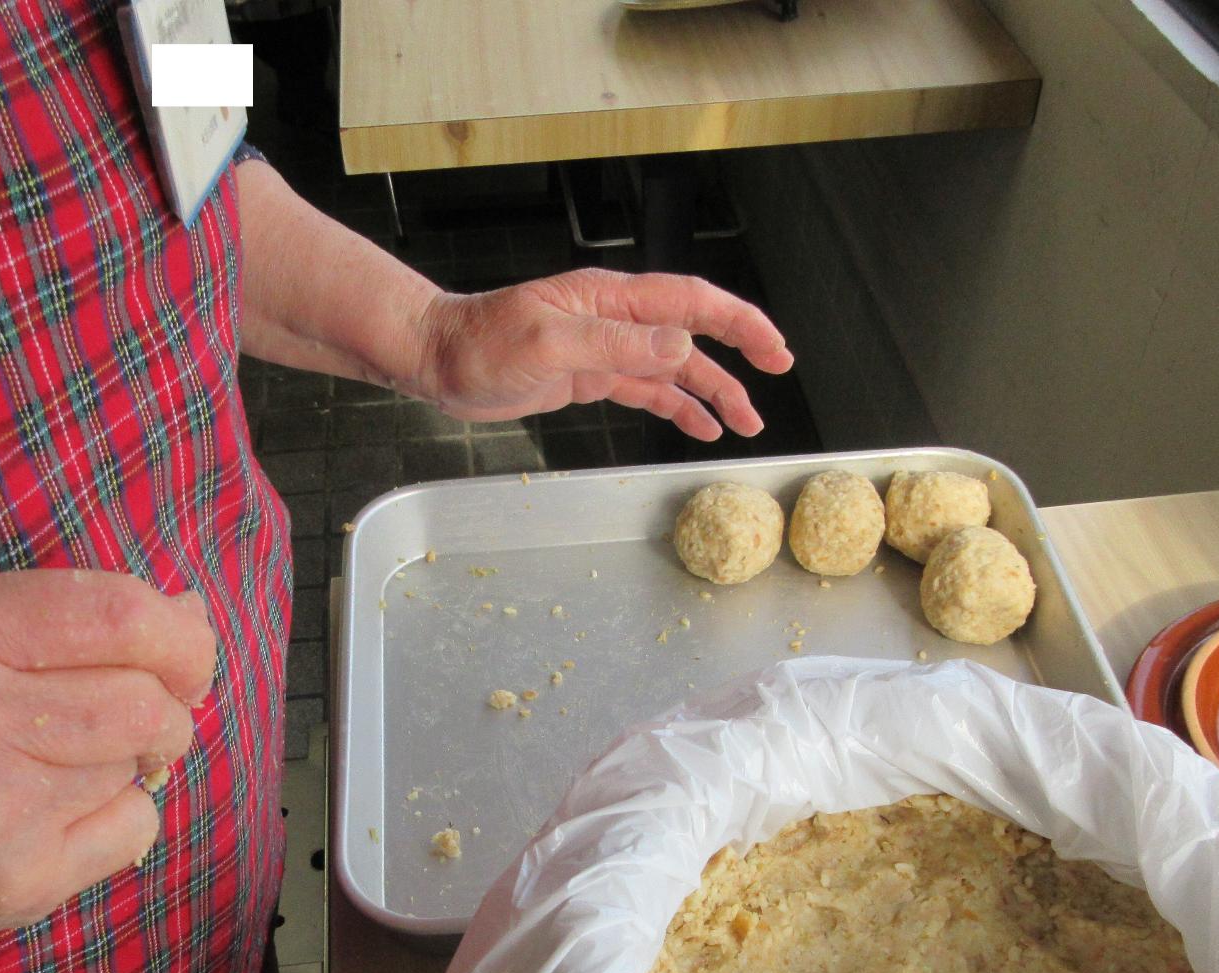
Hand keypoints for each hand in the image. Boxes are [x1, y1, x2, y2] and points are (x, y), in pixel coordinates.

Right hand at [0, 570, 217, 955]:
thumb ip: (56, 614)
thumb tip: (191, 615)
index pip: (117, 615)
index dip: (179, 633)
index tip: (185, 649)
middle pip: (144, 700)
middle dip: (166, 702)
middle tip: (134, 711)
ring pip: (140, 765)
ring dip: (127, 759)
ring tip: (58, 761)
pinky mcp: (11, 884)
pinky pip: (134, 831)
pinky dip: (118, 815)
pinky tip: (54, 814)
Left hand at [414, 268, 794, 441]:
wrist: (438, 359)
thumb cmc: (480, 344)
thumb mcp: (548, 343)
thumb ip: (617, 344)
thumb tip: (682, 346)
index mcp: (612, 299)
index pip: (692, 302)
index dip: (739, 322)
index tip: (773, 346)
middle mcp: (616, 319)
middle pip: (694, 330)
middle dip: (741, 350)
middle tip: (779, 371)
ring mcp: (605, 348)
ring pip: (675, 368)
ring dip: (713, 392)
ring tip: (748, 423)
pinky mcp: (589, 376)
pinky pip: (646, 390)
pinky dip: (677, 407)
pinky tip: (701, 427)